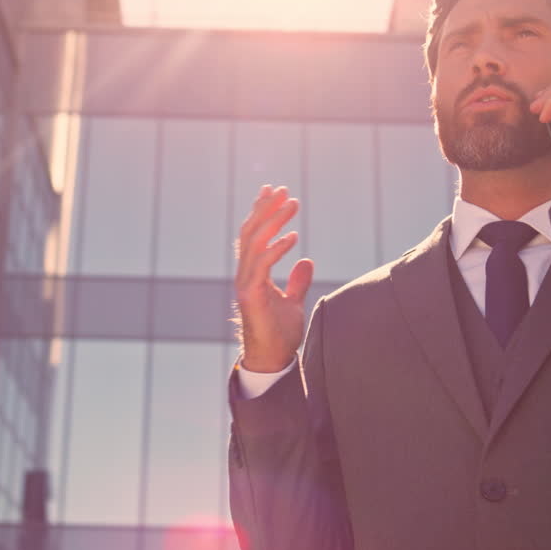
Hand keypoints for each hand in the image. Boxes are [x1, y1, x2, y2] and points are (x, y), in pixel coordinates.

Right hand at [234, 185, 313, 372]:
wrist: (273, 360)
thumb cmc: (280, 335)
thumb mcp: (293, 303)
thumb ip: (297, 282)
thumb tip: (306, 261)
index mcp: (251, 274)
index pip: (252, 235)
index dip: (260, 210)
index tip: (272, 190)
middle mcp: (244, 275)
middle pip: (250, 232)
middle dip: (266, 208)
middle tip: (284, 189)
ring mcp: (245, 284)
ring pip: (254, 243)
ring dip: (273, 221)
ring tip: (292, 204)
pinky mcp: (251, 296)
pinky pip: (262, 265)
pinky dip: (277, 249)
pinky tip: (293, 237)